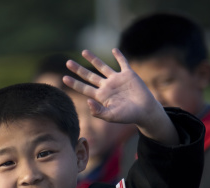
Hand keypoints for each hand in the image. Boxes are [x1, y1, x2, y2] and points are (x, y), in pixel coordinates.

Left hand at [63, 48, 177, 145]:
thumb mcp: (111, 116)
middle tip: (68, 62)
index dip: (74, 83)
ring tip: (84, 51)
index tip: (64, 78)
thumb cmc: (128, 116)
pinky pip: (122, 63)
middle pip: (89, 76)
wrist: (145, 111)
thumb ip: (98, 111)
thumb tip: (87, 101)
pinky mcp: (128, 74)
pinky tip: (114, 50)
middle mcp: (107, 86)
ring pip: (102, 67)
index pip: (84, 88)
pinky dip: (119, 56)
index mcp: (101, 96)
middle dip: (78, 69)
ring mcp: (117, 79)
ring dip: (93, 59)